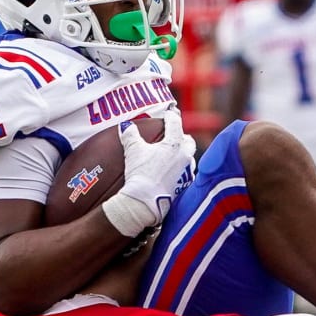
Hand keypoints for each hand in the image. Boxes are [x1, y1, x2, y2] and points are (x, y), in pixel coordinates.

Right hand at [102, 111, 196, 235]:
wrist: (146, 202)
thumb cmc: (141, 173)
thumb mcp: (133, 151)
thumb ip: (130, 135)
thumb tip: (126, 126)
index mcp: (175, 144)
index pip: (175, 123)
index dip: (170, 116)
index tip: (168, 113)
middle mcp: (186, 157)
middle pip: (188, 141)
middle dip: (181, 136)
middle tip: (171, 135)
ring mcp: (187, 172)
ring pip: (189, 158)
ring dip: (182, 154)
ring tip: (171, 155)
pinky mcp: (185, 186)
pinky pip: (186, 174)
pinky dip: (180, 170)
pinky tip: (171, 172)